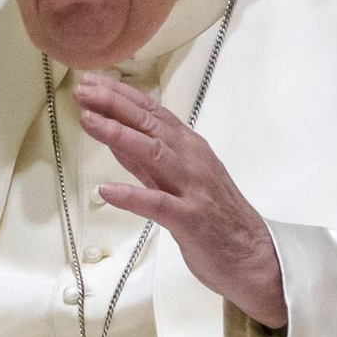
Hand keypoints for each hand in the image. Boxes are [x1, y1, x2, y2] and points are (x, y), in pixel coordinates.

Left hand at [73, 71, 287, 328]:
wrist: (254, 256)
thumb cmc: (215, 217)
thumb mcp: (177, 179)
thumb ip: (145, 159)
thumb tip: (112, 135)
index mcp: (189, 147)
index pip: (152, 112)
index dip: (120, 95)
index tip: (91, 81)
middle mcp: (192, 160)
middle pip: (150, 125)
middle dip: (114, 105)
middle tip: (83, 90)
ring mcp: (193, 188)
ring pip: (154, 153)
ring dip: (119, 135)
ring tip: (88, 120)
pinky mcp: (191, 219)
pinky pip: (158, 205)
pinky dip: (131, 196)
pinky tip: (106, 190)